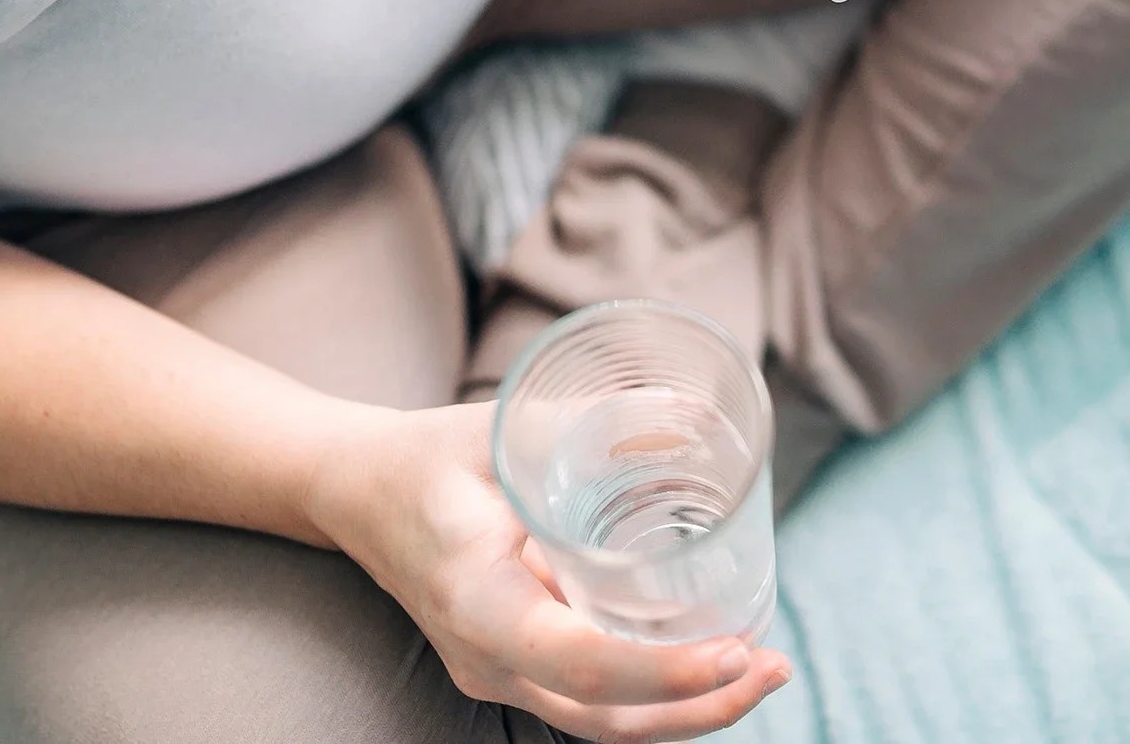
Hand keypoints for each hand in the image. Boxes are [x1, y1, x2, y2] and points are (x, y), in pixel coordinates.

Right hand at [308, 402, 792, 742]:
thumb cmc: (428, 455)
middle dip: (700, 706)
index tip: (735, 649)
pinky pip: (591, 703)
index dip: (665, 670)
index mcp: (476, 602)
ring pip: (603, 722)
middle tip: (774, 664)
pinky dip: (656, 695)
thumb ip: (594, 423)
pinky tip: (710, 663)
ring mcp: (497, 674)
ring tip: (762, 669)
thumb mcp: (503, 429)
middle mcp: (485, 658)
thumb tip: (698, 416)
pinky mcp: (513, 668)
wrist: (355, 491)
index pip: (582, 663)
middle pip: (605, 717)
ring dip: (688, 710)